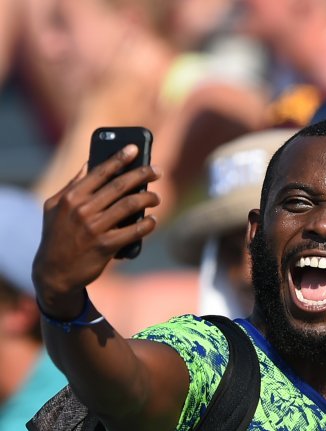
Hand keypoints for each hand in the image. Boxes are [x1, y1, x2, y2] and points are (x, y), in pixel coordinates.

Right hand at [32, 145, 160, 317]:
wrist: (54, 272)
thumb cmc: (56, 236)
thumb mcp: (54, 208)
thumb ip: (72, 186)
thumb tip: (89, 164)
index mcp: (71, 197)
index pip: (99, 172)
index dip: (119, 158)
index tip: (135, 148)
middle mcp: (82, 210)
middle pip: (120, 186)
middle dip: (142, 174)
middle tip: (157, 171)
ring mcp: (94, 228)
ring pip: (130, 205)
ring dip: (148, 198)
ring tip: (156, 196)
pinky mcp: (106, 246)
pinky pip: (134, 231)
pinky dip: (147, 224)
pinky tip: (153, 220)